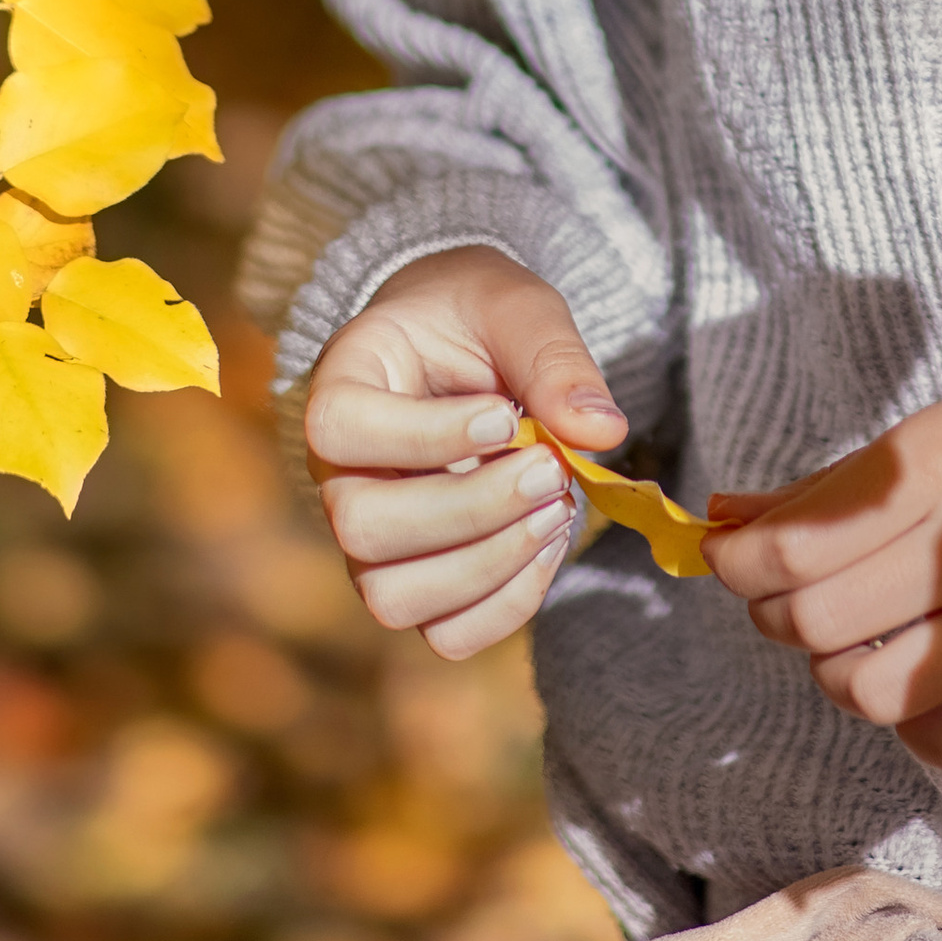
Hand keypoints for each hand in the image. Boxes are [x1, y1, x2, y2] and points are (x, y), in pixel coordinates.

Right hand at [303, 243, 626, 659]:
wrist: (465, 343)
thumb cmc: (478, 316)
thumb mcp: (516, 307)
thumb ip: (552, 359)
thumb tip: (602, 431)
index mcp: (344, 383)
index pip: (341, 427)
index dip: (422, 436)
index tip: (502, 416)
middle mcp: (340, 473)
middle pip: (365, 528)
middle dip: (472, 510)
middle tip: (550, 469)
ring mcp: (371, 539)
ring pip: (395, 597)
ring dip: (489, 565)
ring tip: (555, 509)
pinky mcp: (417, 580)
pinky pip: (445, 633)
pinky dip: (506, 603)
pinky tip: (548, 545)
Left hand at [703, 377, 941, 778]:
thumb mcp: (913, 447)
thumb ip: (816, 494)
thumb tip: (717, 524)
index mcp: (937, 468)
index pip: (797, 544)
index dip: (740, 563)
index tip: (731, 560)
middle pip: (820, 621)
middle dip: (777, 615)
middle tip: (786, 600)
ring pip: (871, 692)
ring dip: (836, 675)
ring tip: (852, 645)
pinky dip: (913, 729)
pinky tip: (916, 686)